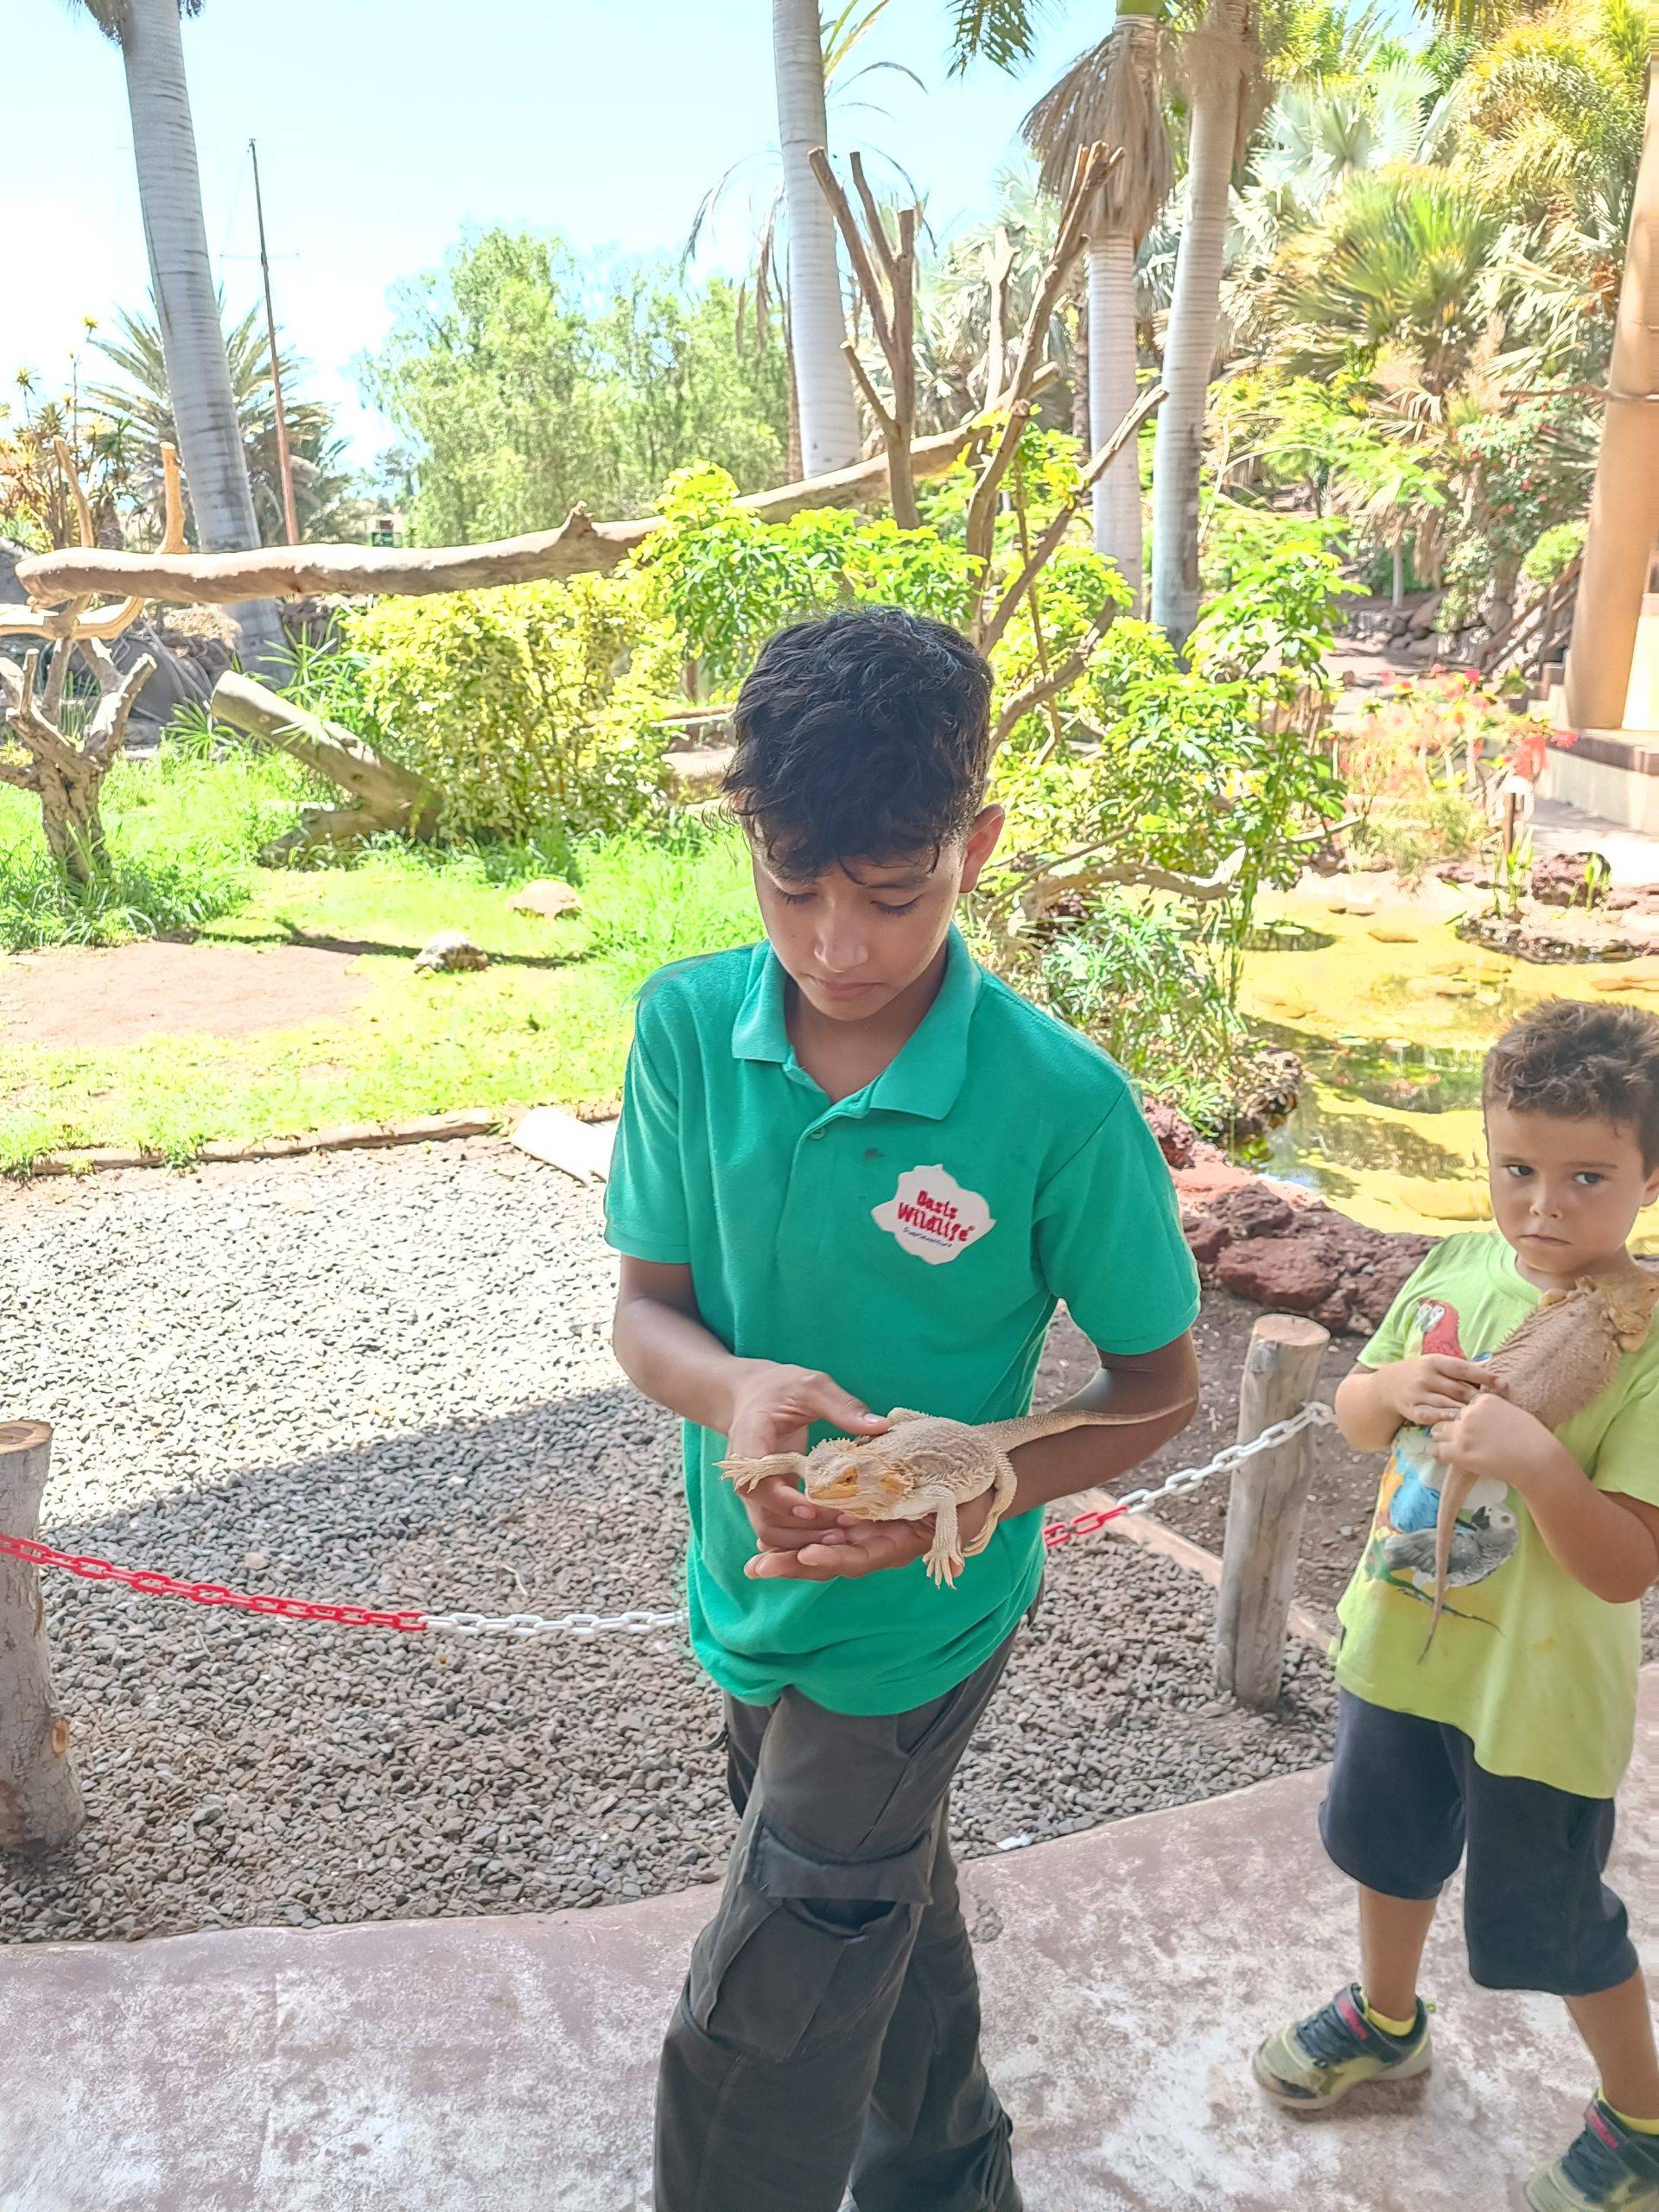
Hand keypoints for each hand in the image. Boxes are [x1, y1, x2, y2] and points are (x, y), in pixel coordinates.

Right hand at [724, 1362, 887, 1554]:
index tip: (814, 1506)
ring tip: (846, 1536)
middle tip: (846, 1528)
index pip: (758, 1483)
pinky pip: (780, 1529)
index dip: (783, 1500)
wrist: (752, 1395)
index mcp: (749, 1442)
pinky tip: (836, 1534)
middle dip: (805, 1529)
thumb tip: (880, 1426)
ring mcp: (755, 1492)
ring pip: (772, 1532)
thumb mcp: (811, 1386)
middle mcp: (746, 1476)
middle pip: (766, 1517)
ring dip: (806, 1540)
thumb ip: (842, 1406)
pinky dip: (805, 1537)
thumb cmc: (780, 1387)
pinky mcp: (768, 1501)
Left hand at [746, 1490, 997, 1582]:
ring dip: (789, 1553)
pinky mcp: (856, 1510)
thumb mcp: (964, 1506)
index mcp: (900, 1543)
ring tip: (755, 1562)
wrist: (972, 1468)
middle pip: (832, 1558)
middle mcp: (878, 1541)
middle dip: (796, 1565)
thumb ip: (953, 1534)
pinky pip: (824, 1524)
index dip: (835, 1559)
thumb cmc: (971, 1486)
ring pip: (822, 1545)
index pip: (862, 1558)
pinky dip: (800, 1531)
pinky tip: (771, 1535)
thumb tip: (954, 1567)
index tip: (808, 1556)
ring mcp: (865, 1527)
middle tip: (759, 1568)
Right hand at [1386, 1355, 1503, 1426]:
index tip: (1501, 1384)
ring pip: (1446, 1404)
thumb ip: (1462, 1368)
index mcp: (1434, 1362)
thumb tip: (1491, 1370)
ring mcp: (1417, 1394)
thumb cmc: (1424, 1374)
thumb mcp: (1438, 1363)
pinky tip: (1455, 1422)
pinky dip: (1443, 1419)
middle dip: (1477, 1398)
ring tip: (1481, 1417)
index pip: (1463, 1368)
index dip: (1483, 1376)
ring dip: (1464, 1411)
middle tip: (1494, 1406)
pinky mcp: (1411, 1409)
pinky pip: (1430, 1416)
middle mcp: (1425, 1376)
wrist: (1390, 1384)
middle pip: (1458, 1389)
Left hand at [1428, 1389, 1560, 1489]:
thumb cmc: (1534, 1438)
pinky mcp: (1459, 1451)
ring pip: (1439, 1431)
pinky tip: (1437, 1454)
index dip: (1467, 1416)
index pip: (1466, 1404)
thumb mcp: (1514, 1413)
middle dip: (1452, 1424)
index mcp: (1485, 1400)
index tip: (1471, 1424)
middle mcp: (1470, 1412)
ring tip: (1443, 1444)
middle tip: (1455, 1435)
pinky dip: (1437, 1452)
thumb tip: (1491, 1418)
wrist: (1537, 1459)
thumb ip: (1497, 1412)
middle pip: (1449, 1415)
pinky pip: (1438, 1450)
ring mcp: (1463, 1432)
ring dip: (1442, 1437)